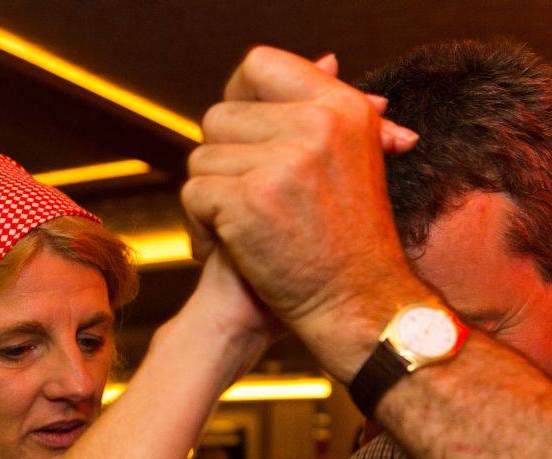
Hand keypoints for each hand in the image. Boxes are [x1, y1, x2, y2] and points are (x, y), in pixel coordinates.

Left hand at [182, 47, 432, 378]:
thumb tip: (326, 60)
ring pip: (201, 159)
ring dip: (210, 200)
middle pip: (219, 117)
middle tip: (246, 200)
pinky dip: (201, 229)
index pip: (259, 65)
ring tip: (243, 231)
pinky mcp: (250, 200)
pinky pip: (194, 195)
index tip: (242, 137)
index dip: (238, 98)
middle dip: (221, 162)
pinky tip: (229, 249)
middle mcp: (315, 125)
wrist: (357, 305)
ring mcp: (282, 162)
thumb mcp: (355, 159)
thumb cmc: (350, 241)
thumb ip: (329, 110)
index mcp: (340, 107)